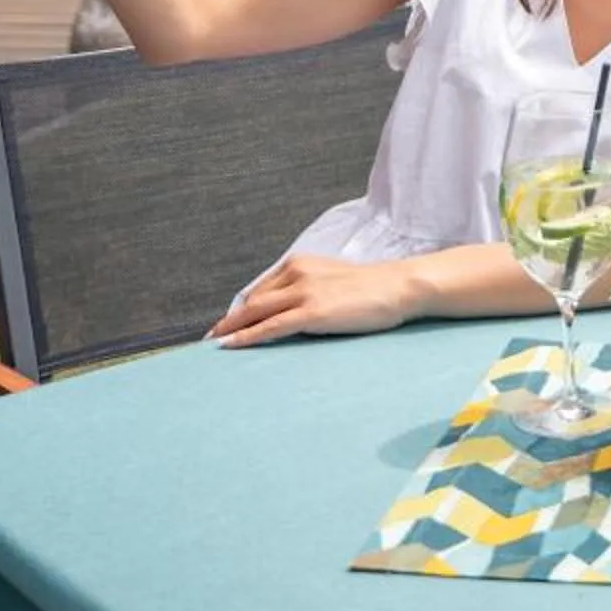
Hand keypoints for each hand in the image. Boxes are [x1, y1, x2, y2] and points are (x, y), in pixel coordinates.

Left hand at [210, 253, 415, 347]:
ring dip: (231, 329)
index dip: (242, 308)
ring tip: (213, 345)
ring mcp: (304, 292)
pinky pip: (271, 326)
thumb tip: (289, 310)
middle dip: (230, 320)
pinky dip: (247, 337)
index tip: (228, 322)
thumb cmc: (371, 288)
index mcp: (301, 263)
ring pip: (256, 312)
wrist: (398, 286)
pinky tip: (231, 346)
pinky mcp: (312, 311)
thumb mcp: (332, 280)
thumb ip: (308, 289)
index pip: (262, 288)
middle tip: (211, 337)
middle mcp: (297, 273)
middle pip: (253, 300)